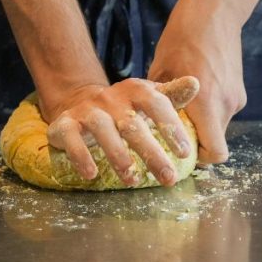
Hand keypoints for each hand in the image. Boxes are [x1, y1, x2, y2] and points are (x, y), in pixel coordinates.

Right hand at [42, 79, 193, 186]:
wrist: (78, 102)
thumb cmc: (124, 109)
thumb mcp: (148, 100)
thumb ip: (172, 95)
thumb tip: (196, 83)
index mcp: (134, 91)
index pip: (155, 104)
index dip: (170, 126)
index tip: (185, 153)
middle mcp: (110, 98)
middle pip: (131, 123)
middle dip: (151, 152)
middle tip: (168, 178)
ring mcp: (87, 110)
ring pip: (102, 128)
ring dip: (117, 154)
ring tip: (132, 179)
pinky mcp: (65, 124)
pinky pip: (71, 138)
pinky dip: (80, 155)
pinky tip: (91, 174)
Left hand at [148, 0, 246, 163]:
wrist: (214, 13)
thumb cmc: (182, 39)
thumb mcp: (160, 70)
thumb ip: (159, 99)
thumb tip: (144, 120)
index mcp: (206, 103)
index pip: (215, 152)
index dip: (198, 158)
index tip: (177, 151)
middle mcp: (226, 104)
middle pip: (214, 140)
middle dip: (194, 140)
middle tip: (169, 129)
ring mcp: (236, 97)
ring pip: (217, 125)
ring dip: (200, 123)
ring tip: (179, 106)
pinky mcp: (238, 89)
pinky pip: (222, 110)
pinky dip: (208, 109)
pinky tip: (192, 91)